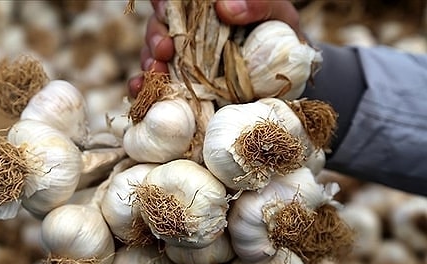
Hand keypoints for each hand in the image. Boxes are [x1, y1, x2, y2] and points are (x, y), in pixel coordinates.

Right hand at [128, 0, 300, 97]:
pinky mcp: (181, 86)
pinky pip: (154, 83)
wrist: (288, 79)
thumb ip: (257, 4)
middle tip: (164, 51)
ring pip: (152, 54)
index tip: (166, 10)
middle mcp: (189, 32)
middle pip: (158, 27)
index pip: (175, 1)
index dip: (163, 3)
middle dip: (155, 37)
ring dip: (150, 63)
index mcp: (206, 10)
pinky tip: (140, 90)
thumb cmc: (282, 39)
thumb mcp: (278, 15)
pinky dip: (142, 87)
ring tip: (156, 73)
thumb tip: (225, 6)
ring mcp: (183, 60)